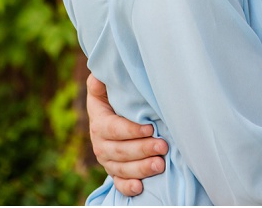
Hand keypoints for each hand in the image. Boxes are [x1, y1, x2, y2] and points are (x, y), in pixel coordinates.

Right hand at [87, 73, 167, 196]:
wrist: (111, 116)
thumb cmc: (114, 98)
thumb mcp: (105, 87)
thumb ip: (103, 80)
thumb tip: (100, 73)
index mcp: (99, 120)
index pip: (113, 128)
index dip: (130, 130)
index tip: (150, 127)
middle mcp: (100, 143)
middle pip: (119, 150)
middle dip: (142, 149)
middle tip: (162, 146)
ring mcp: (107, 160)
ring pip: (121, 169)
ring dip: (141, 169)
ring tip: (160, 165)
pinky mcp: (115, 173)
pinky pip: (118, 184)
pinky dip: (128, 188)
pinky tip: (140, 188)